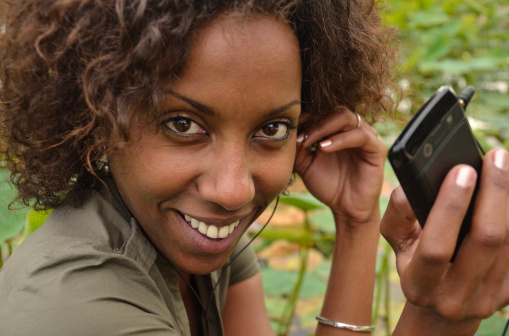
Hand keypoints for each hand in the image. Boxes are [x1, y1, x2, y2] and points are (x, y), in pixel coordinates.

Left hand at [294, 108, 386, 224]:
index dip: (307, 116)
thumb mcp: (305, 165)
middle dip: (315, 121)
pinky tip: (324, 148)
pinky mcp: (376, 148)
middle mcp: (352, 130)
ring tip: (311, 142)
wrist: (345, 208)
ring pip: (347, 117)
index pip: (323, 111)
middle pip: (335, 110)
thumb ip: (297, 148)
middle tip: (300, 135)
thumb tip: (286, 131)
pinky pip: (361, 135)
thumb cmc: (327, 185)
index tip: (290, 125)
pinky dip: (340, 139)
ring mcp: (366, 137)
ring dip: (325, 127)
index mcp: (337, 130)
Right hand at [381, 149, 508, 324]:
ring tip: (506, 168)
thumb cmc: (416, 259)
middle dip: (494, 193)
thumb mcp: (397, 239)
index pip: (436, 247)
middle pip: (486, 240)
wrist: (442, 302)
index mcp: (419, 283)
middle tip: (497, 158)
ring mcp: (487, 299)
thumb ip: (399, 212)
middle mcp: (454, 298)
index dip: (451, 207)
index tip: (462, 170)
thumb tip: (411, 188)